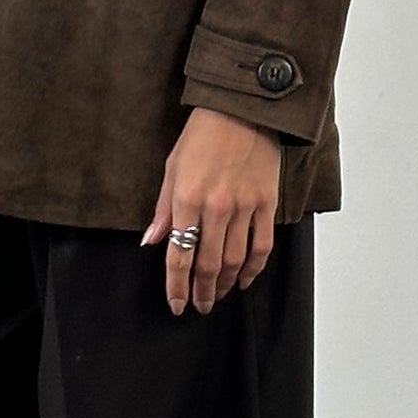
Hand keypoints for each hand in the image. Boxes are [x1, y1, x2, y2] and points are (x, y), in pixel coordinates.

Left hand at [141, 107, 281, 313]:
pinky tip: (245, 279)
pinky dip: (254, 268)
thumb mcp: (172, 168)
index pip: (179, 255)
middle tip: (200, 307)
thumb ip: (163, 209)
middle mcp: (216, 207)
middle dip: (201, 292)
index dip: (176, 287)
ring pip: (235, 260)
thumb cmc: (202, 135)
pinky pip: (262, 245)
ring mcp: (244, 206)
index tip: (176, 305)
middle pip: (208, 264)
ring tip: (218, 295)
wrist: (243, 110)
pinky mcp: (267, 203)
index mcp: (187, 198)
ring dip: (225, 284)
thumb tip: (151, 241)